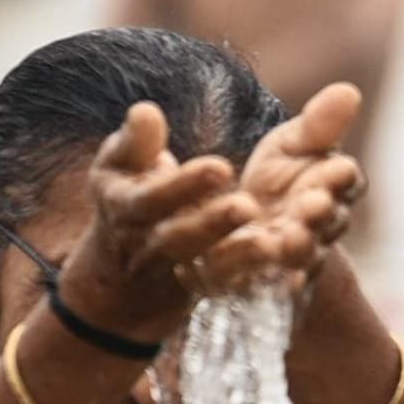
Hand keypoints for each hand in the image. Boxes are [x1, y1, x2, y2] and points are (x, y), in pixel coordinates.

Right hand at [55, 103, 258, 343]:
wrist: (118, 273)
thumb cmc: (124, 199)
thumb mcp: (117, 168)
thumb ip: (134, 142)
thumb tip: (146, 111)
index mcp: (127, 209)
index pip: (153, 199)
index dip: (184, 185)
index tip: (221, 167)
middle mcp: (149, 247)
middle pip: (180, 239)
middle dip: (212, 224)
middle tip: (248, 206)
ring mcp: (176, 275)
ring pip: (208, 270)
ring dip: (239, 258)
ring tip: (270, 243)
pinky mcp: (203, 292)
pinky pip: (229, 291)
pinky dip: (255, 283)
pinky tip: (286, 271)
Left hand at [195, 83, 366, 301]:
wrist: (245, 235)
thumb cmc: (275, 183)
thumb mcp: (291, 148)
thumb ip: (318, 127)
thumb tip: (349, 91)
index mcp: (330, 185)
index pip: (344, 180)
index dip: (341, 177)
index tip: (338, 168)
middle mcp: (319, 224)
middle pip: (328, 220)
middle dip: (321, 213)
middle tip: (312, 203)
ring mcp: (296, 257)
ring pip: (303, 253)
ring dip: (299, 247)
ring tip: (287, 238)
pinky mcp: (268, 283)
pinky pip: (275, 285)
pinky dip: (275, 284)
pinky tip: (269, 280)